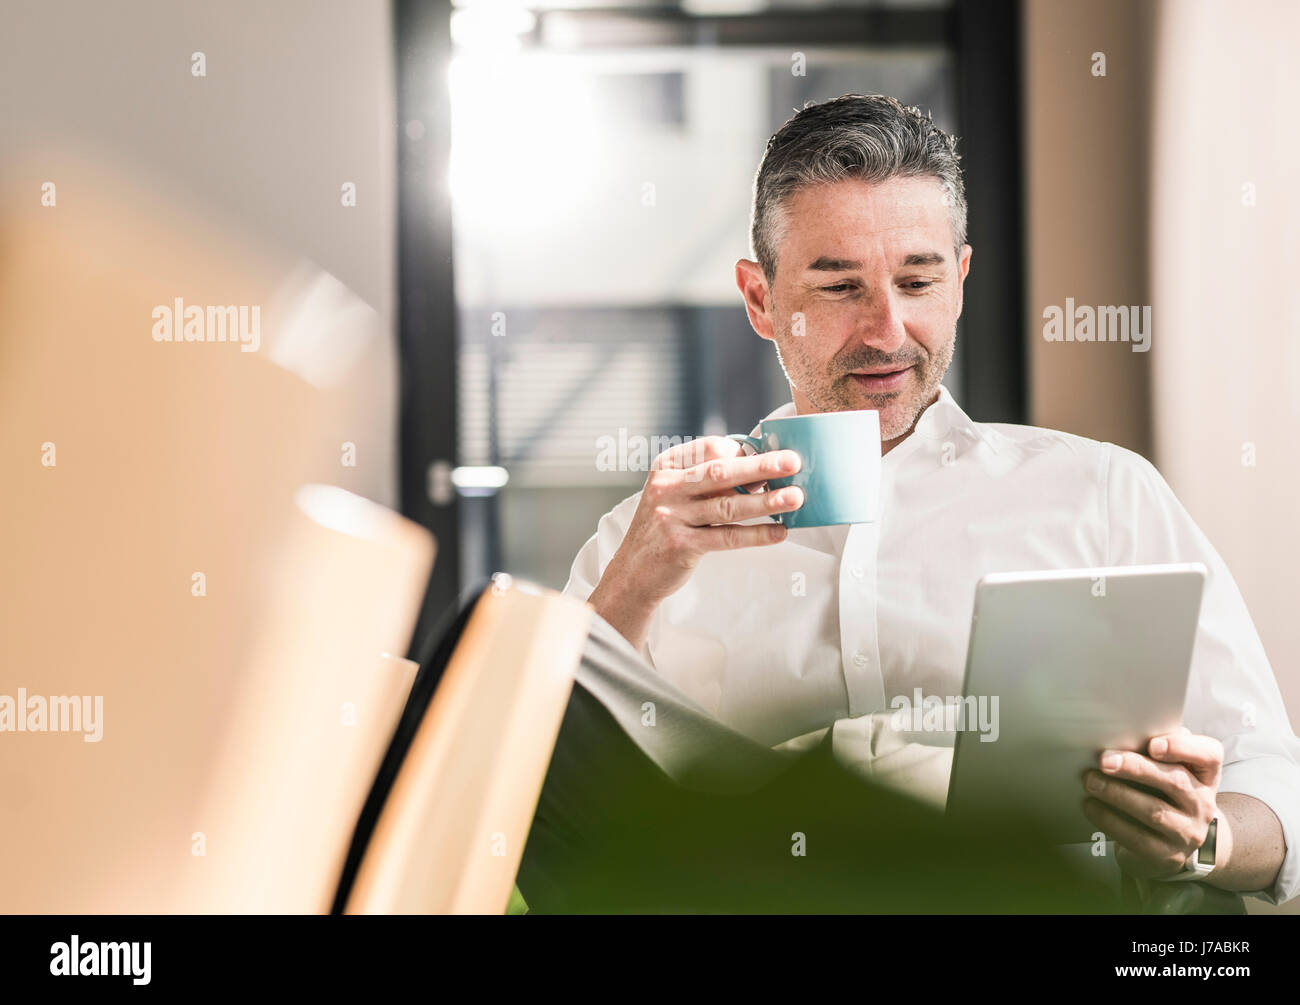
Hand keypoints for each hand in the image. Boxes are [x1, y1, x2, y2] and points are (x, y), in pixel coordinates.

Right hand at [587, 436, 803, 647]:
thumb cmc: (664, 528)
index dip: (744, 450)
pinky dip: (756, 534)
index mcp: (667, 468)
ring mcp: (671, 517)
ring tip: (795, 498)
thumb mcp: (676, 495)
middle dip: (761, 466)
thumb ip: (709, 482)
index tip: (772, 454)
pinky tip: (779, 532)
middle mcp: (667, 488)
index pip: (711, 448)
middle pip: (721, 472)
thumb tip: (761, 474)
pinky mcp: (681, 546)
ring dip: (765, 501)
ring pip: (727, 506)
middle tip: (793, 462)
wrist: (633, 572)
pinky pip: (727, 538)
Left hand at [1081, 726, 1223, 879]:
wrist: (1172, 843)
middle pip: (1174, 781)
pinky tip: (1091, 806)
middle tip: (1103, 760)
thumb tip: (1120, 731)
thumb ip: (1155, 750)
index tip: (1153, 744)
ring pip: (1154, 811)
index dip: (1183, 747)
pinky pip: (1137, 837)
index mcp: (1205, 775)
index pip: (1210, 755)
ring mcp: (1188, 832)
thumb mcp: (1166, 770)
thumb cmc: (1161, 794)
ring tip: (1091, 781)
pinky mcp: (1168, 856)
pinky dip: (1109, 819)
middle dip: (1135, 768)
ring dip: (1117, 794)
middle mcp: (1203, 803)